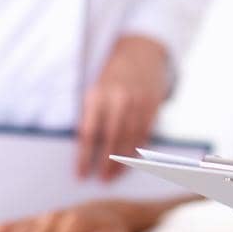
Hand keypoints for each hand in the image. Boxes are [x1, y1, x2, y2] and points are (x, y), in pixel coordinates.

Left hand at [79, 34, 170, 179]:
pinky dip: (138, 149)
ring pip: (130, 138)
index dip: (84, 156)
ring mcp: (138, 101)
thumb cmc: (110, 76)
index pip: (89, 132)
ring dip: (122, 160)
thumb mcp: (95, 89)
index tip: (80, 174)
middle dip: (105, 162)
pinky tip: (131, 160)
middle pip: (111, 139)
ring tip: (114, 175)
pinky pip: (145, 132)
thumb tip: (84, 149)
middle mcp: (119, 98)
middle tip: (100, 180)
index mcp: (97, 94)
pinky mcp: (153, 104)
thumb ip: (91, 114)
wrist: (140, 52)